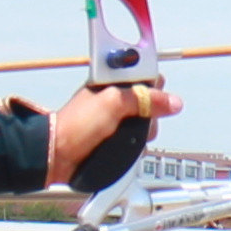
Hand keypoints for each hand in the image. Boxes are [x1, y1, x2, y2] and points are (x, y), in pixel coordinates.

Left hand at [42, 81, 178, 191]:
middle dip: (150, 114)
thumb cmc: (75, 126)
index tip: (153, 95)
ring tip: (126, 137)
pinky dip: (135, 146)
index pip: (144, 74)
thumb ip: (143, 99)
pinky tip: (124, 147)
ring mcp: (115, 120)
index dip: (153, 84)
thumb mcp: (113, 104)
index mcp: (112, 81)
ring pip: (144, 124)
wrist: (57, 155)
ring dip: (142, 134)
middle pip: (149, 102)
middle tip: (135, 119)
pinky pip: (136, 140)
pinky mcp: (114, 138)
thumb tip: (172, 101)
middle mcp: (114, 98)